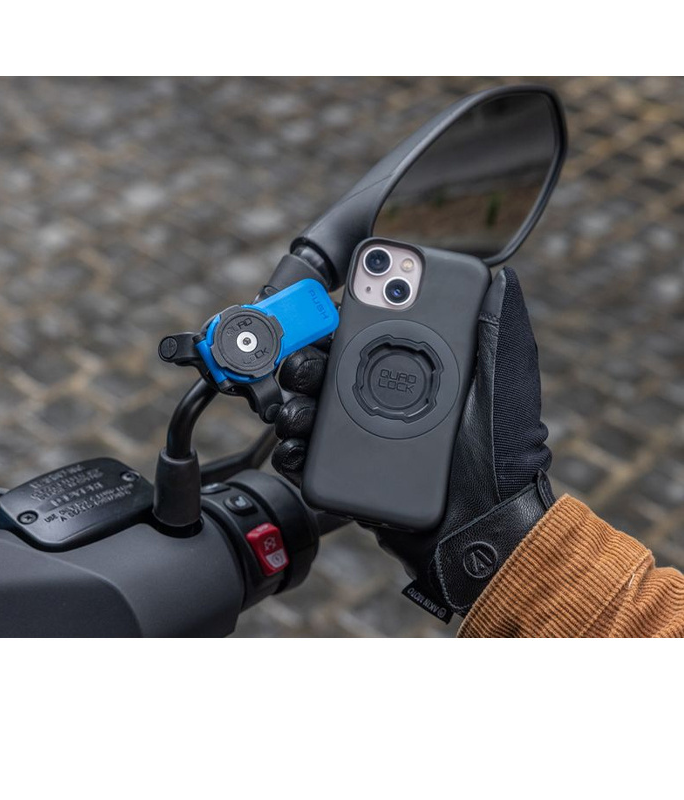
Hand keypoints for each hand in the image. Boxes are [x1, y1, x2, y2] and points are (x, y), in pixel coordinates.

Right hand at [272, 267, 554, 617]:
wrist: (487, 525)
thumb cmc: (506, 453)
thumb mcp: (505, 381)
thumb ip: (499, 328)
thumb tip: (499, 274)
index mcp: (418, 367)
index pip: (370, 330)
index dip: (343, 317)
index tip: (331, 314)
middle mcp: (386, 397)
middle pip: (329, 368)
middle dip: (305, 362)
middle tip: (303, 368)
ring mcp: (366, 436)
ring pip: (312, 409)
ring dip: (294, 404)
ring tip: (298, 413)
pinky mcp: (351, 472)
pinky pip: (310, 457)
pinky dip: (293, 450)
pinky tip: (296, 447)